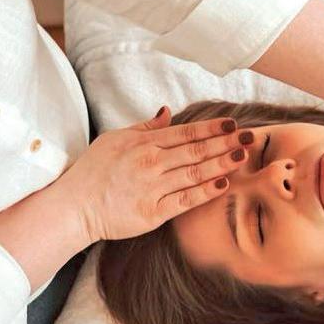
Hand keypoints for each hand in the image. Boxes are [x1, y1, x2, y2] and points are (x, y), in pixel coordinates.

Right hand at [57, 107, 245, 243]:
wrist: (73, 207)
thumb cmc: (93, 171)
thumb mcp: (115, 139)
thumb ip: (145, 126)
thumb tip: (168, 111)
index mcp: (143, 143)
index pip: (186, 132)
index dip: (212, 127)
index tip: (233, 123)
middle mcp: (150, 163)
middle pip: (196, 150)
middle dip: (226, 142)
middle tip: (249, 136)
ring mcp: (152, 188)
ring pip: (194, 173)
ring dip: (222, 163)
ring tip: (243, 156)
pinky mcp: (152, 213)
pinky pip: (184, 200)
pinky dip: (205, 191)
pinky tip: (223, 184)